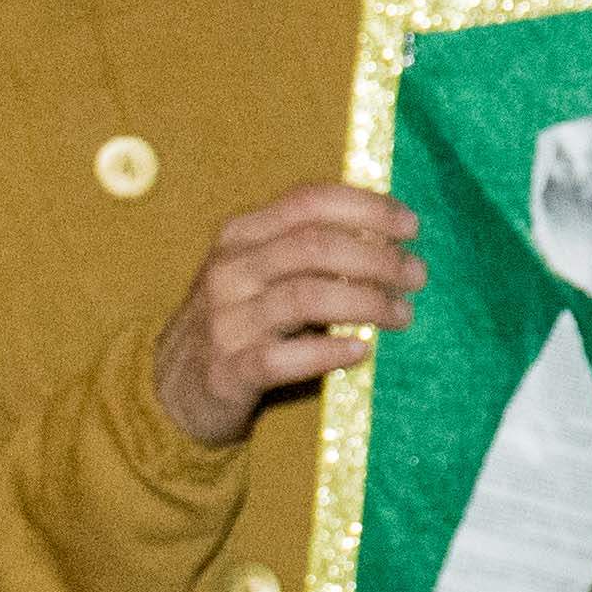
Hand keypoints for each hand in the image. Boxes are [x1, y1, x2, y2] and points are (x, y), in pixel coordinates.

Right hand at [151, 184, 423, 445]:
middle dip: (377, 257)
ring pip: (305, 297)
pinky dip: (328, 352)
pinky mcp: (228, 370)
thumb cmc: (239, 323)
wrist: (174, 389)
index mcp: (241, 235)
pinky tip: (361, 351)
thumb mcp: (261, 275)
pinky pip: (284, 357)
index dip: (366, 208)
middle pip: (314, 247)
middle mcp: (230, 270)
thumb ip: (310, 254)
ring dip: (366, 302)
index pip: (308, 202)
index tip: (411, 225)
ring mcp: (226, 320)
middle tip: (417, 275)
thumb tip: (387, 241)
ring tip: (402, 313)